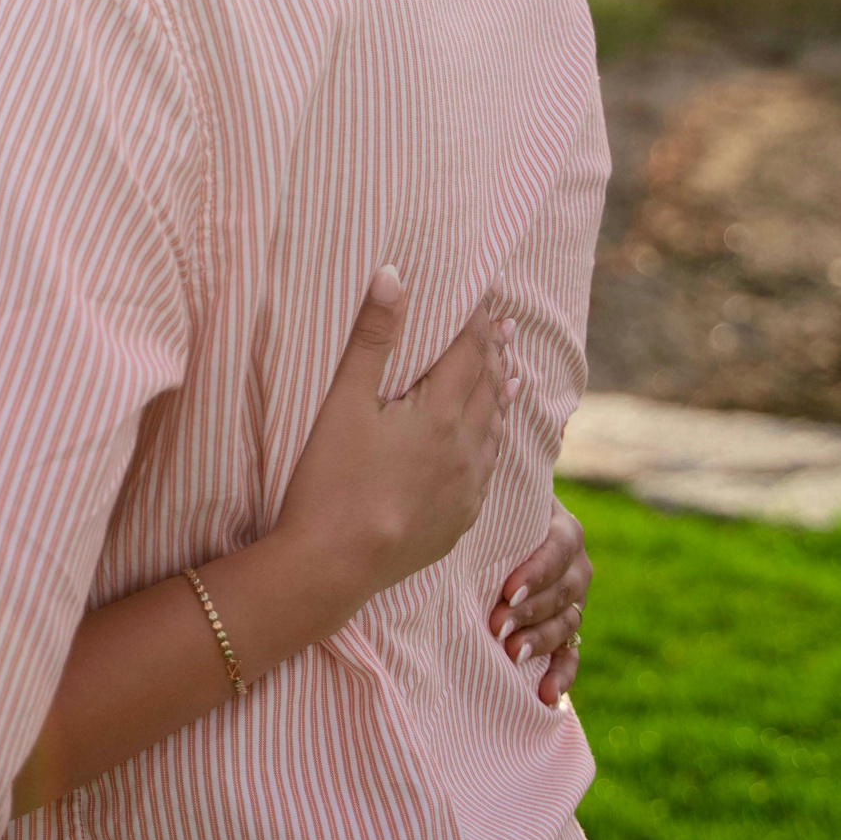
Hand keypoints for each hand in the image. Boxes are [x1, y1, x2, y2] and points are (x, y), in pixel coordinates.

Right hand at [272, 266, 514, 606]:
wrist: (335, 565)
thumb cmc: (330, 479)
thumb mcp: (344, 401)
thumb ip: (372, 337)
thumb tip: (394, 274)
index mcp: (441, 414)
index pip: (470, 353)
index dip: (478, 322)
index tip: (484, 296)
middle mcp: (465, 449)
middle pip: (490, 388)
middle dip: (495, 352)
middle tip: (503, 325)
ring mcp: (466, 488)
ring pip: (495, 430)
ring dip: (502, 395)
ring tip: (510, 373)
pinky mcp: (457, 520)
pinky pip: (488, 470)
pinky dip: (494, 442)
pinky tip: (490, 443)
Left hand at [494, 499, 590, 703]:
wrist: (494, 535)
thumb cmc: (487, 516)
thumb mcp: (492, 507)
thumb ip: (484, 508)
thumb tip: (451, 510)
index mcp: (563, 531)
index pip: (558, 550)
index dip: (537, 572)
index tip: (508, 591)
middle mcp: (574, 568)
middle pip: (562, 592)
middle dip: (530, 611)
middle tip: (497, 626)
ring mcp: (572, 602)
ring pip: (566, 624)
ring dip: (540, 641)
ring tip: (511, 653)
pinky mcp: (564, 631)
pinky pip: (571, 657)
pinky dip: (562, 676)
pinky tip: (547, 697)